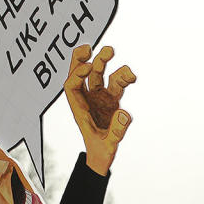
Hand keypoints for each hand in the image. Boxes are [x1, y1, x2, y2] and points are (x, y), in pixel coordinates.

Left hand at [64, 45, 134, 175]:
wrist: (104, 155)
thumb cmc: (100, 151)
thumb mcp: (109, 145)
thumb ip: (117, 131)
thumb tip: (125, 113)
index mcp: (79, 109)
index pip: (71, 86)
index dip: (77, 74)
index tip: (90, 67)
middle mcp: (88, 99)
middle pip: (79, 75)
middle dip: (81, 59)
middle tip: (91, 48)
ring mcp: (99, 98)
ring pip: (99, 74)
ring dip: (103, 61)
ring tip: (111, 50)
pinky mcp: (112, 99)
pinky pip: (116, 83)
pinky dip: (123, 76)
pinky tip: (132, 76)